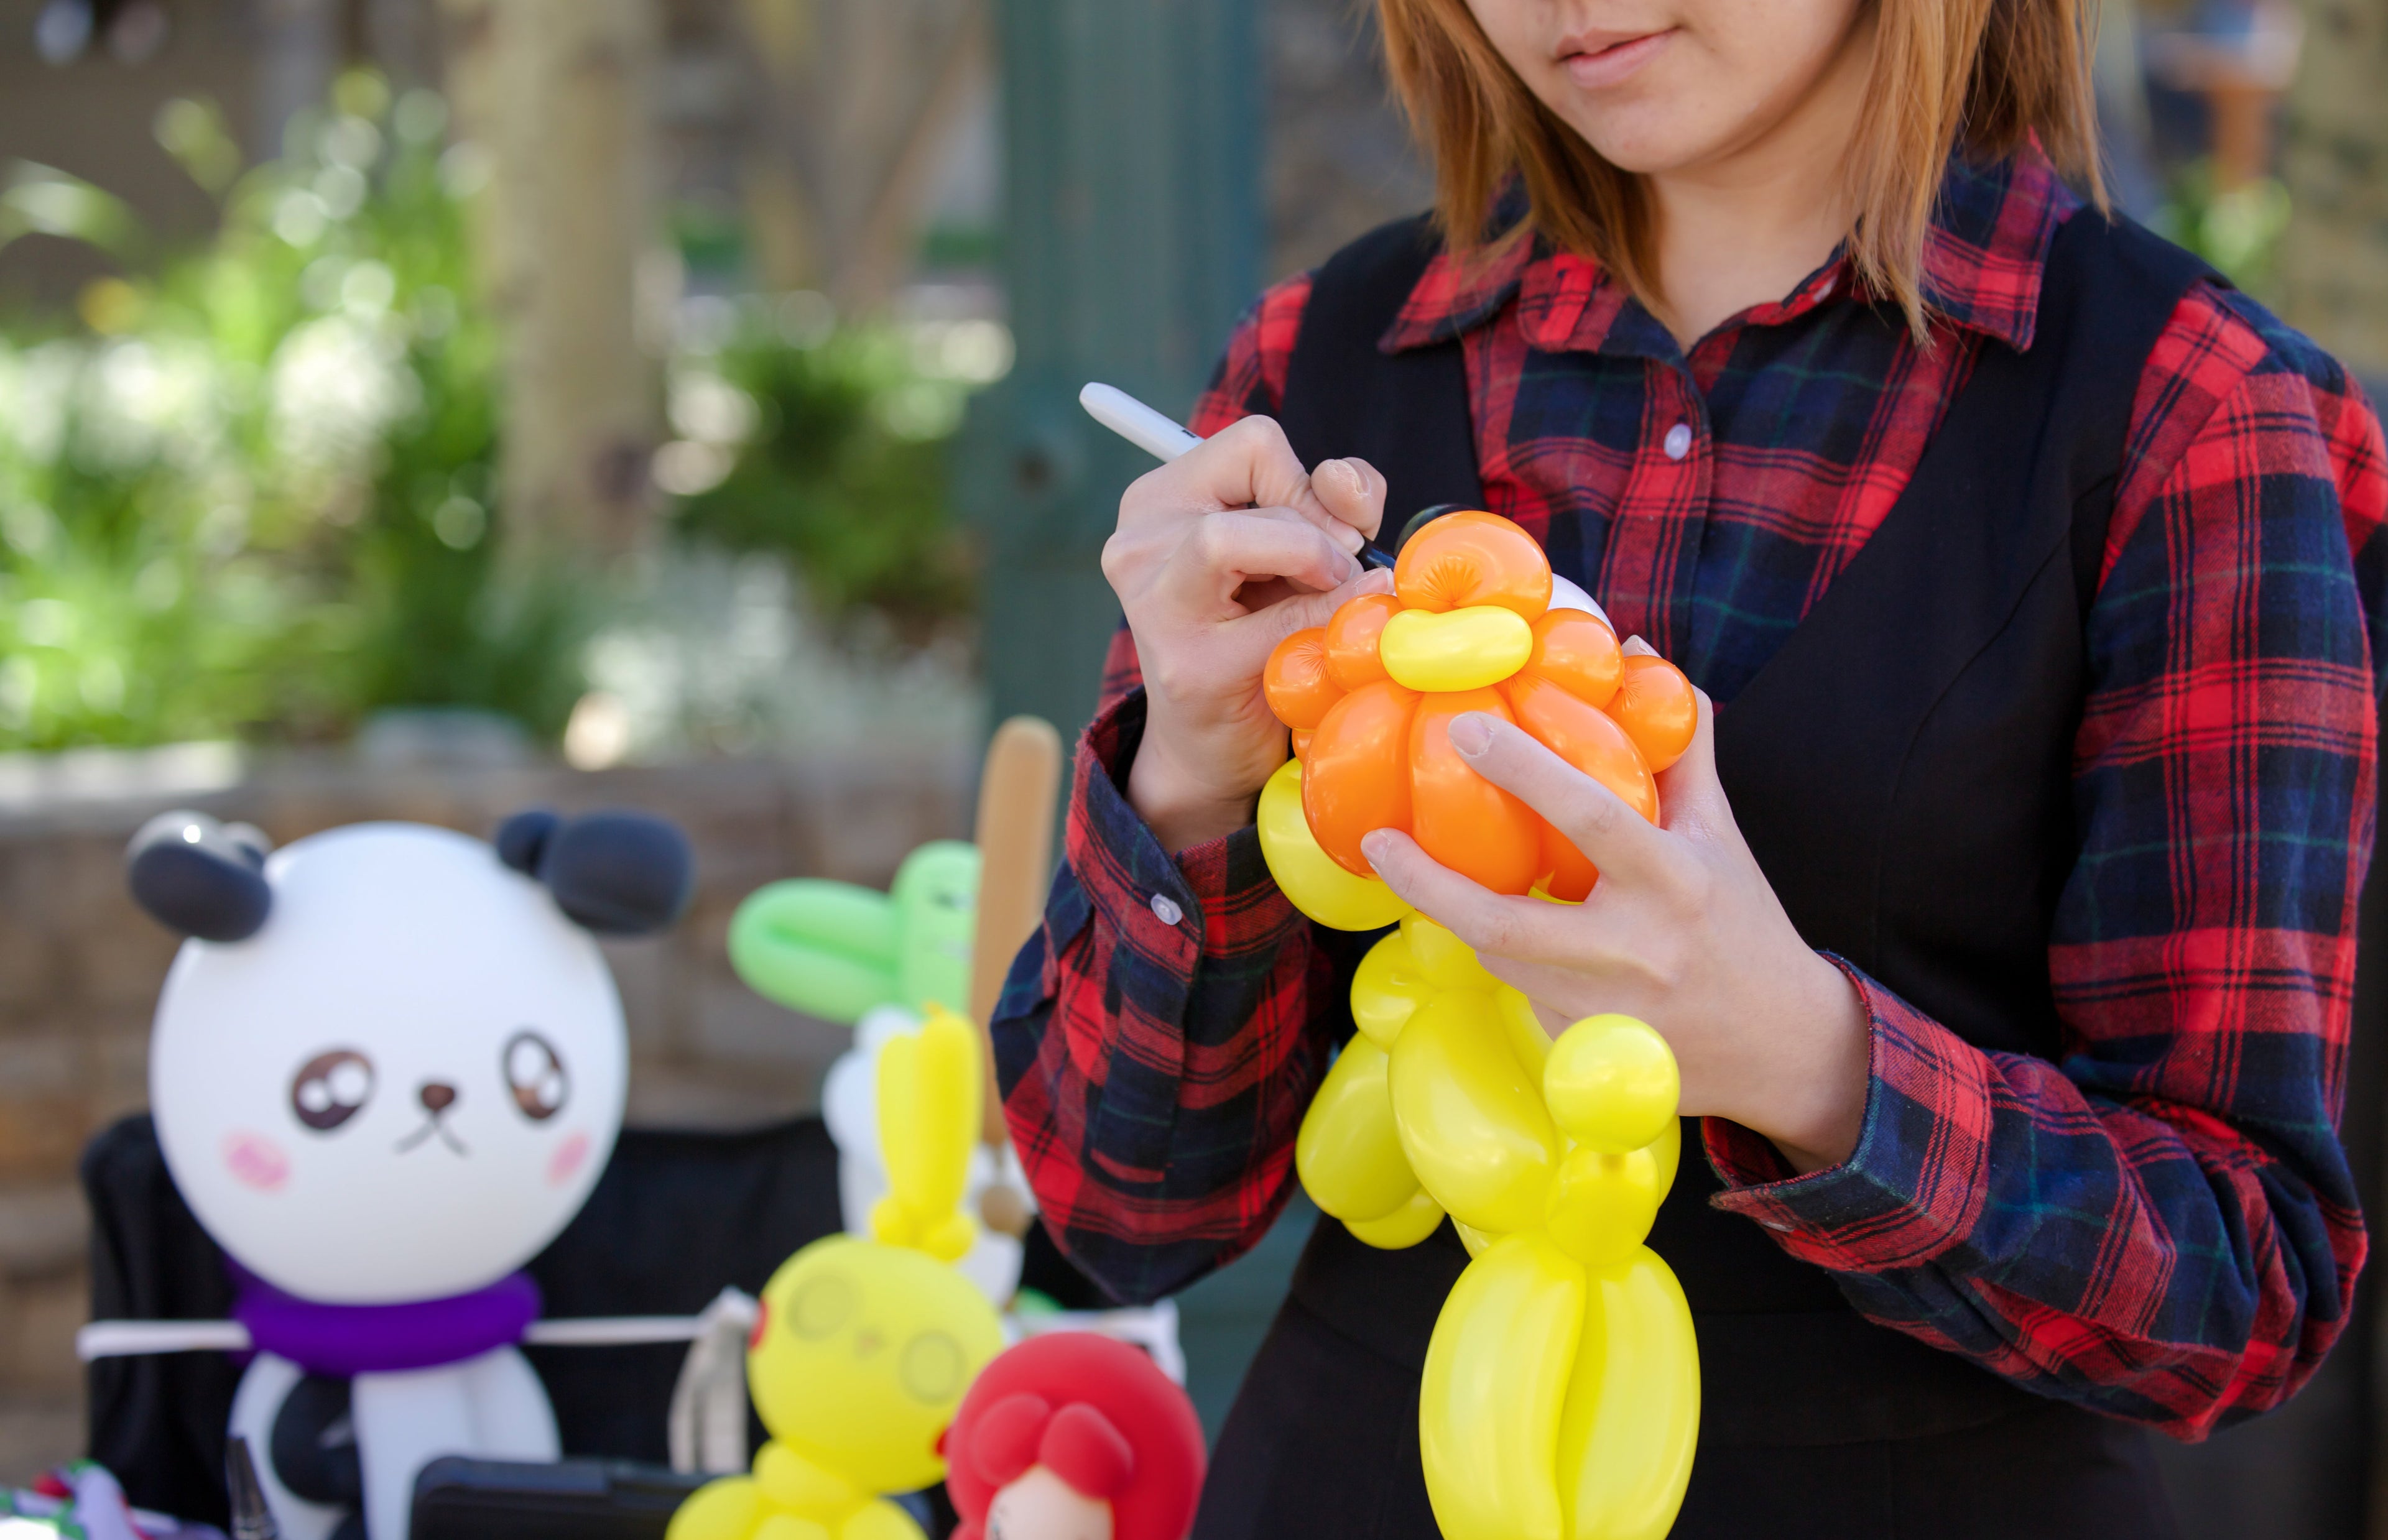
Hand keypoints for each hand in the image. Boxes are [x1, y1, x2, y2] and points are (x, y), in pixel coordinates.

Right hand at [1102, 415, 1392, 852]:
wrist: (1213, 748)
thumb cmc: (1259, 634)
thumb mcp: (1292, 546)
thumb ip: (1326, 498)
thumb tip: (1346, 485)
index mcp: (1158, 501)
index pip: (1253, 441)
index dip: (1312, 479)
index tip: (1332, 531)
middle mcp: (1138, 542)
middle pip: (1256, 476)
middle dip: (1323, 524)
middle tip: (1336, 576)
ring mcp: (1154, 604)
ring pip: (1235, 536)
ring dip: (1316, 563)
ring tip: (1328, 600)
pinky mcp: (1188, 665)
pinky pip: (1279, 618)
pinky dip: (1329, 618)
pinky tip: (1339, 636)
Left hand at [1359, 669, 1869, 1172]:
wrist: (1782, 1048)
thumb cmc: (1743, 925)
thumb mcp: (1721, 835)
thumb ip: (1679, 750)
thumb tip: (1637, 662)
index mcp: (1674, 880)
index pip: (1590, 814)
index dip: (1522, 770)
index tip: (1461, 731)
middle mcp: (1637, 948)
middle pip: (1504, 920)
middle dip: (1427, 882)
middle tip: (1377, 842)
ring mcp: (1606, 1009)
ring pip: (1500, 956)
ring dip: (1464, 915)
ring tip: (1435, 877)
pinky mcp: (1585, 1049)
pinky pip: (1523, 992)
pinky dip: (1512, 959)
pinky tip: (1516, 940)